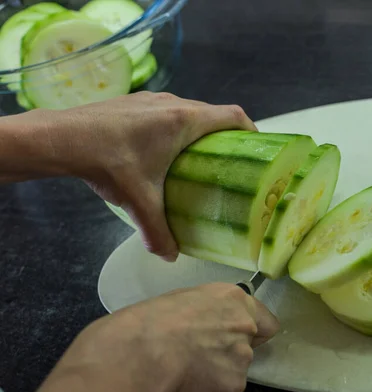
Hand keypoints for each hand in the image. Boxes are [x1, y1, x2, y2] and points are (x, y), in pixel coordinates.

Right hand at [34, 283, 279, 391]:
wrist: (145, 350)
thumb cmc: (154, 320)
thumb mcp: (189, 298)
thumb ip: (214, 309)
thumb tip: (214, 319)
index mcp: (235, 299)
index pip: (266, 321)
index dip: (254, 330)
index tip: (241, 335)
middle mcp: (245, 326)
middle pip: (250, 344)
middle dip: (232, 349)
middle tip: (204, 352)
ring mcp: (242, 356)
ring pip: (237, 366)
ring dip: (221, 368)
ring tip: (190, 364)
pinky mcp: (234, 383)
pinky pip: (227, 387)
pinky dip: (212, 386)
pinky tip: (190, 378)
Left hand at [44, 91, 256, 260]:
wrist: (61, 138)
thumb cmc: (107, 163)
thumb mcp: (139, 201)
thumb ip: (158, 232)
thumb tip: (170, 257)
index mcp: (184, 121)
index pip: (233, 115)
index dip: (250, 128)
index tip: (255, 146)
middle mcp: (173, 104)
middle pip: (213, 113)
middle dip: (225, 134)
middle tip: (228, 160)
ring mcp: (152, 100)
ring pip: (189, 109)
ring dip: (200, 128)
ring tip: (199, 156)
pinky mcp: (135, 101)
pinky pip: (168, 110)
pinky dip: (177, 125)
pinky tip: (163, 149)